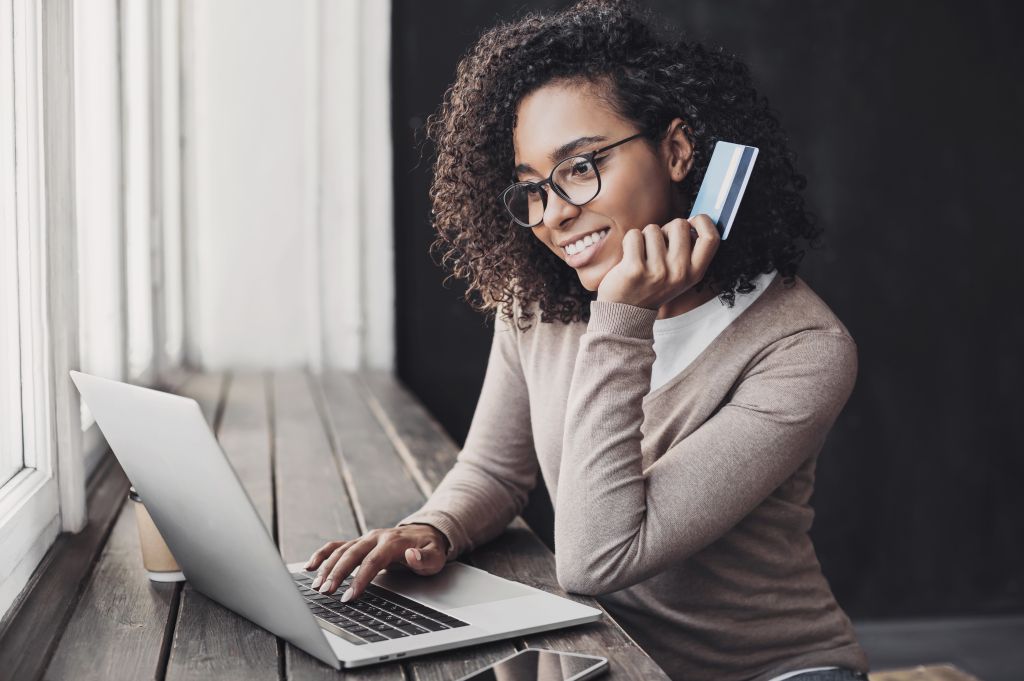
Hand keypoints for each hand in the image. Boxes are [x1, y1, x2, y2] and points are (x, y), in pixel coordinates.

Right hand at [304, 523, 448, 601]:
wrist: (425, 533)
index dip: (360, 579)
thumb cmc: (429, 549)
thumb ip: (425, 558)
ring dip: (326, 567)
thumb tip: (412, 555)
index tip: (350, 596)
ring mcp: (365, 539)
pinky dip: (322, 554)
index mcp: (392, 542)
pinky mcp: (358, 543)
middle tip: (326, 592)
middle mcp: (375, 537)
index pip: (373, 561)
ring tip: (316, 586)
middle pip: (352, 554)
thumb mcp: (436, 556)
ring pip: (341, 550)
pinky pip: (336, 546)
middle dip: (337, 573)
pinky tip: (309, 567)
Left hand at [596, 214, 719, 308]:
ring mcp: (658, 272)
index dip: (703, 222)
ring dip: (645, 238)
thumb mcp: (678, 276)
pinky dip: (629, 241)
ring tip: (641, 258)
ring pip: (653, 229)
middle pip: (679, 225)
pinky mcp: (635, 269)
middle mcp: (679, 273)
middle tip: (657, 246)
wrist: (625, 313)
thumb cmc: (652, 286)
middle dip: (665, 229)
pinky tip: (628, 258)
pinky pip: (634, 235)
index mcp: (694, 273)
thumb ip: (688, 252)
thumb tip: (691, 220)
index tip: (692, 220)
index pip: (711, 238)